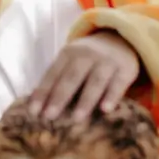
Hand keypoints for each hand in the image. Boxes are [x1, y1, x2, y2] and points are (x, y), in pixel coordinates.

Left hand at [24, 31, 141, 121]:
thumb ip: (57, 79)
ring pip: (95, 81)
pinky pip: (118, 84)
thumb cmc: (87, 59)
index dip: (43, 93)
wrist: (120, 40)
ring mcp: (106, 61)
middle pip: (71, 77)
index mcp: (68, 53)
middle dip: (59, 97)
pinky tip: (105, 110)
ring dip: (85, 100)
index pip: (53, 74)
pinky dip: (112, 96)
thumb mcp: (71, 61)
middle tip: (49, 116)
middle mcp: (86, 55)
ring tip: (76, 118)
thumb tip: (35, 106)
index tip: (33, 112)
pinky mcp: (125, 69)